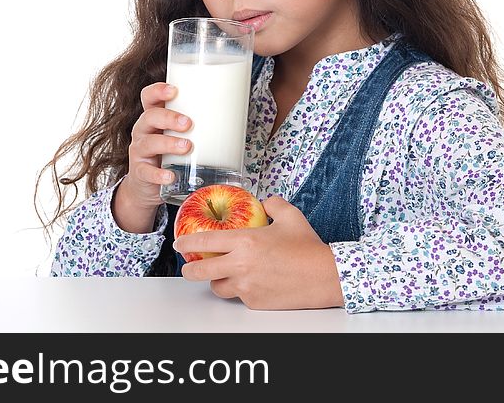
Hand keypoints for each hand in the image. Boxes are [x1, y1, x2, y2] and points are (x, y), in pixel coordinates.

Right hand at [113, 83, 191, 232]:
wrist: (148, 186)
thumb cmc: (170, 154)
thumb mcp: (181, 135)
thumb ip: (198, 124)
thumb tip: (238, 112)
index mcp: (154, 117)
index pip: (149, 97)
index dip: (158, 90)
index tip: (174, 90)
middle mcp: (144, 131)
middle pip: (150, 116)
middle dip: (169, 117)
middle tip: (189, 123)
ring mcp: (140, 151)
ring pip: (149, 143)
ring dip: (168, 143)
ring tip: (187, 146)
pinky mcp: (140, 173)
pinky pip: (147, 172)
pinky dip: (159, 174)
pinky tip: (171, 176)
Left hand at [174, 196, 344, 309]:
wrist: (325, 276)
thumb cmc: (308, 247)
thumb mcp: (291, 217)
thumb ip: (273, 204)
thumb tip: (264, 202)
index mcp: (245, 241)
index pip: (204, 241)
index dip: (186, 242)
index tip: (178, 243)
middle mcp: (241, 265)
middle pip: (200, 271)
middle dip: (189, 269)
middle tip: (188, 267)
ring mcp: (247, 286)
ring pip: (218, 288)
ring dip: (217, 281)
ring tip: (224, 275)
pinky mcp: (255, 302)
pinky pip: (239, 297)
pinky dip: (241, 290)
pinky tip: (252, 283)